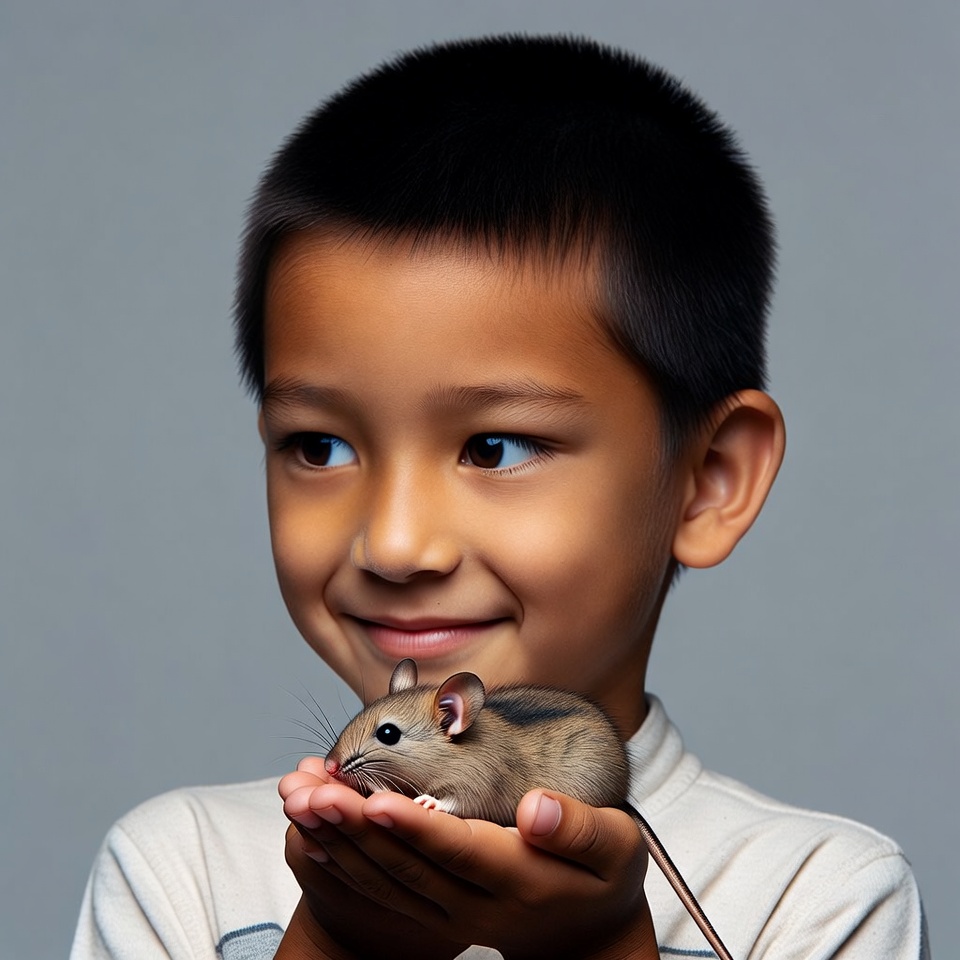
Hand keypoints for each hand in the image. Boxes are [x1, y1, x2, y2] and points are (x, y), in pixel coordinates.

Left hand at [279, 758, 658, 958]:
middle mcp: (475, 902)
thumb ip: (577, 827)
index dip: (416, 827)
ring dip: (337, 843)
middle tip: (311, 792)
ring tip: (299, 803)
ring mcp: (451, 913)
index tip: (377, 800)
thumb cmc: (603, 878)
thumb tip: (536, 807)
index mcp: (517, 877)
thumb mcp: (614, 848)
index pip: (457, 850)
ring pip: (384, 879)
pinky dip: (344, 865)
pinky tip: (313, 839)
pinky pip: (382, 891)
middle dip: (354, 826)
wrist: (588, 939)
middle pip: (406, 864)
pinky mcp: (436, 913)